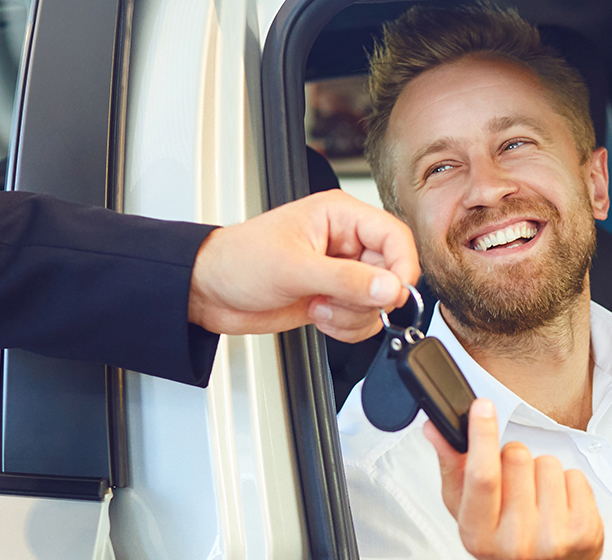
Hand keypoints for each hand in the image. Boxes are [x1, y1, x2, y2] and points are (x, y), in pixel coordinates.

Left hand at [188, 190, 420, 340]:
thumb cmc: (238, 261)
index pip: (394, 235)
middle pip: (391, 273)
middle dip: (367, 297)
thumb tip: (390, 288)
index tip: (395, 293)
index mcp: (340, 216)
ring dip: (353, 315)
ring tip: (319, 307)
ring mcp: (340, 272)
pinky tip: (318, 317)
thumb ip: (347, 280)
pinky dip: (346, 327)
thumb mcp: (294, 268)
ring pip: (378, 301)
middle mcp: (345, 242)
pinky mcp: (334, 298)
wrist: (209, 293)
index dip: (402, 266)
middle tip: (338, 301)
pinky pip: (362, 319)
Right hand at [424, 399, 603, 559]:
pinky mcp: (585, 531)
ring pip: (547, 462)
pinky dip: (567, 484)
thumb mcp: (468, 511)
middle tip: (513, 485)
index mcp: (479, 536)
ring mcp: (554, 538)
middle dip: (513, 458)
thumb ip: (452, 467)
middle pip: (516, 458)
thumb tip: (436, 429)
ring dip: (541, 472)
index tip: (482, 407)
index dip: (481, 436)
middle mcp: (516, 541)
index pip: (481, 476)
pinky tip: (557, 505)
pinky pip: (575, 475)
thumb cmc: (503, 542)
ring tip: (536, 498)